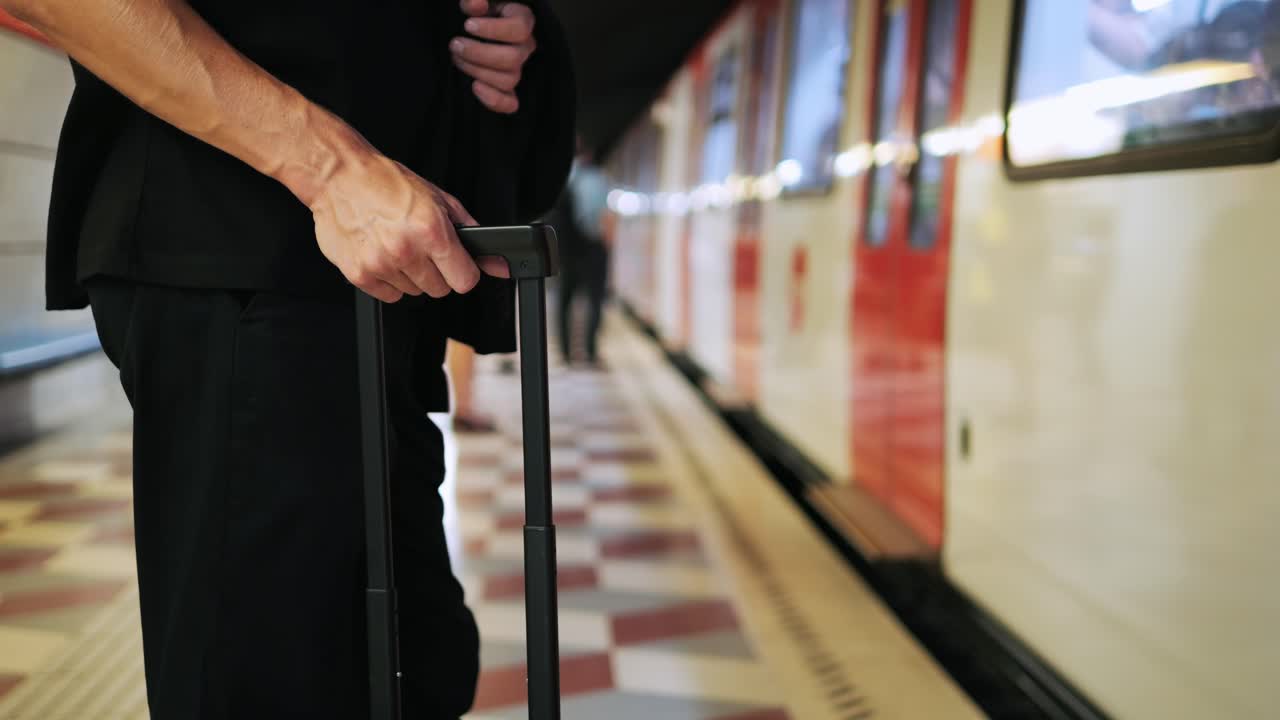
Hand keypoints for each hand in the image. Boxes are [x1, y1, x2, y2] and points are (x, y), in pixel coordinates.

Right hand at [309, 150, 508, 303]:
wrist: (339, 177)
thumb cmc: (387, 184)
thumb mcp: (439, 199)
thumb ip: (471, 233)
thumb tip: (498, 264)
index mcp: (431, 231)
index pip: (465, 281)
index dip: (463, 272)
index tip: (456, 265)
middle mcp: (406, 250)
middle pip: (440, 290)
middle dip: (436, 272)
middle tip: (421, 248)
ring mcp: (381, 264)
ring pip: (414, 292)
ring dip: (410, 274)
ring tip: (396, 244)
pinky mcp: (359, 274)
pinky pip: (389, 295)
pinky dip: (388, 280)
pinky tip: (381, 253)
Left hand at [452, 0, 536, 113]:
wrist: (464, 31)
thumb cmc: (472, 14)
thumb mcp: (472, 2)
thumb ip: (473, 0)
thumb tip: (476, 4)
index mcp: (521, 20)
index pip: (520, 29)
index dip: (493, 30)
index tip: (467, 25)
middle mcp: (524, 47)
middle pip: (513, 58)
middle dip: (479, 53)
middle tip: (455, 45)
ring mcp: (517, 70)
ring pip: (508, 80)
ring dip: (477, 71)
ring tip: (456, 58)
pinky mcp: (507, 90)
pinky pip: (510, 104)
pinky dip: (495, 101)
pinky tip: (475, 88)